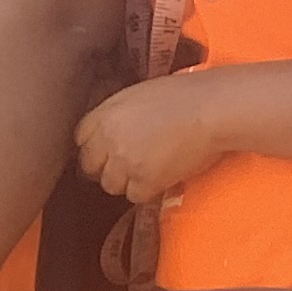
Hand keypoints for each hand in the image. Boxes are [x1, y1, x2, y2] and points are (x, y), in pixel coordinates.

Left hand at [75, 76, 220, 205]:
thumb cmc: (183, 95)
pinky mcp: (143, 181)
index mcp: (104, 113)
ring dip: (126, 181)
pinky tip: (163, 177)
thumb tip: (114, 132)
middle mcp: (107, 138)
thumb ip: (118, 115)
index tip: (106, 151)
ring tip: (149, 170)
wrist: (210, 109)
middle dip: (105, 168)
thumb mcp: (138, 94)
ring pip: (110, 185)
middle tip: (127, 166)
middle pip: (89, 166)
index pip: (80, 139)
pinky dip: (148, 191)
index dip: (94, 147)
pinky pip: (135, 196)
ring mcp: (123, 161)